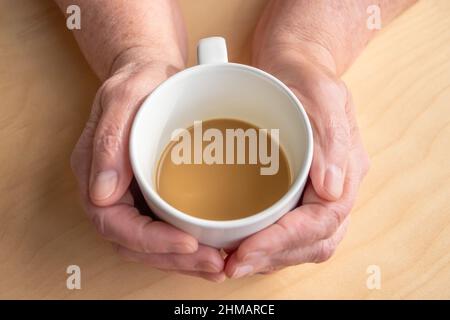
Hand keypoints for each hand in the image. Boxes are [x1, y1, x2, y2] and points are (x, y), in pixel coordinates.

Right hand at [71, 55, 224, 281]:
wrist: (153, 75)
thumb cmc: (138, 81)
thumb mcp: (124, 96)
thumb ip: (109, 141)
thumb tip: (102, 195)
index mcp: (94, 173)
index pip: (115, 223)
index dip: (150, 241)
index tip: (188, 243)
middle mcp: (110, 192)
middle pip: (135, 244)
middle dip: (174, 258)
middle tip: (214, 264)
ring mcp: (132, 196)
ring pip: (151, 244)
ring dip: (183, 260)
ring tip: (219, 265)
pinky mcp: (153, 195)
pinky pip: (165, 228)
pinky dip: (188, 245)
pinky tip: (214, 248)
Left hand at [224, 45, 369, 277]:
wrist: (295, 68)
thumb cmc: (306, 77)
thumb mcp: (320, 94)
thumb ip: (330, 139)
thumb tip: (331, 190)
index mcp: (346, 168)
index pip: (323, 220)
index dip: (286, 240)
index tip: (247, 249)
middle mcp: (335, 188)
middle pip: (314, 241)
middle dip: (273, 257)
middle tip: (231, 264)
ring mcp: (316, 194)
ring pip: (301, 244)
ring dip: (268, 258)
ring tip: (230, 262)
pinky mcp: (296, 193)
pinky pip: (287, 231)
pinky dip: (265, 245)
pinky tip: (239, 245)